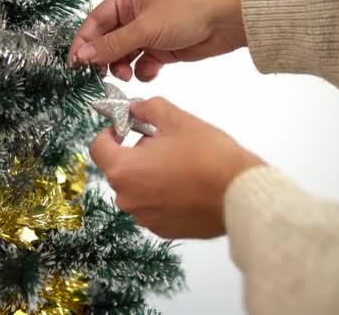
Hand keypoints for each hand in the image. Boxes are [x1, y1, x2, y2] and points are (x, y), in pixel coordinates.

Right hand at [67, 0, 245, 81]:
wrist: (225, 22)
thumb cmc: (187, 11)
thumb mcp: (143, 29)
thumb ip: (111, 46)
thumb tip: (82, 56)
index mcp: (126, 0)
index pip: (95, 23)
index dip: (83, 44)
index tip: (75, 64)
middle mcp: (134, 15)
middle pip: (107, 42)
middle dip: (104, 59)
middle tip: (102, 75)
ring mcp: (147, 34)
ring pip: (123, 57)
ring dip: (122, 68)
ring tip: (127, 75)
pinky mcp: (161, 50)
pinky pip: (142, 65)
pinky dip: (143, 71)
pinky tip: (151, 71)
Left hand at [89, 97, 263, 238]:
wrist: (241, 195)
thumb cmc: (210, 156)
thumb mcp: (178, 119)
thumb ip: (149, 108)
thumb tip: (136, 108)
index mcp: (124, 170)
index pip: (97, 148)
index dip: (109, 132)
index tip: (125, 127)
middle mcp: (127, 198)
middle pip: (119, 169)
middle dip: (135, 153)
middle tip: (163, 142)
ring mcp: (145, 218)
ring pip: (137, 189)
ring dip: (149, 175)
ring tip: (179, 165)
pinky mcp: (163, 230)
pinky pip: (153, 207)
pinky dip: (162, 195)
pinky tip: (186, 186)